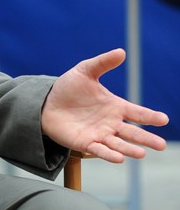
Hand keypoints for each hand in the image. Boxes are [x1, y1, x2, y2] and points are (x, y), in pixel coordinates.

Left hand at [41, 48, 168, 162]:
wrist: (46, 103)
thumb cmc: (68, 88)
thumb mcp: (85, 71)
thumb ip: (103, 63)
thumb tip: (121, 52)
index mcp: (115, 106)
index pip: (137, 112)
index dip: (150, 116)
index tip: (163, 119)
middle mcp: (110, 123)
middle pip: (132, 132)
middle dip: (147, 139)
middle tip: (162, 145)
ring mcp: (99, 134)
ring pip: (118, 144)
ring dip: (130, 149)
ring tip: (142, 153)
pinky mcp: (85, 143)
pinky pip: (99, 150)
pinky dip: (109, 154)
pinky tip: (119, 158)